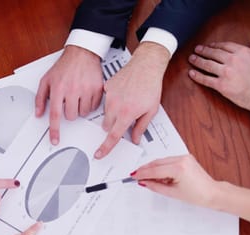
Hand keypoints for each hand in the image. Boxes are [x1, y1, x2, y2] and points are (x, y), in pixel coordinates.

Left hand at [35, 45, 103, 144]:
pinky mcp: (98, 88)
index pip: (55, 114)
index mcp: (59, 88)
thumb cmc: (64, 67)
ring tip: (77, 96)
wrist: (82, 53)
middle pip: (71, 116)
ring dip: (80, 109)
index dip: (55, 130)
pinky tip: (86, 94)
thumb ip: (40, 98)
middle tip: (69, 101)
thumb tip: (38, 113)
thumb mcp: (46, 80)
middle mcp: (72, 89)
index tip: (55, 139)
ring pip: (83, 113)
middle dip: (69, 112)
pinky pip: (94, 106)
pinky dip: (90, 104)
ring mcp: (86, 89)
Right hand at [95, 42, 169, 158]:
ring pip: (106, 113)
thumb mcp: (151, 110)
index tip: (99, 154)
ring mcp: (109, 96)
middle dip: (114, 126)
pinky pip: (105, 100)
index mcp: (126, 114)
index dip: (105, 147)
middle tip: (126, 117)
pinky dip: (112, 100)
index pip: (113, 136)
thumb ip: (141, 127)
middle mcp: (115, 106)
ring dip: (113, 113)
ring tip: (128, 102)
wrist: (146, 65)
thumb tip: (135, 139)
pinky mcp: (106, 88)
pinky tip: (123, 93)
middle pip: (107, 125)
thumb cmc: (151, 86)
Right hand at [131, 154, 218, 207]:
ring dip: (153, 168)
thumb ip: (155, 186)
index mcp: (178, 168)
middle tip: (137, 176)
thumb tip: (144, 182)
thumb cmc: (198, 195)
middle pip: (156, 163)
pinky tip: (158, 175)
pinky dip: (161, 166)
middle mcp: (181, 159)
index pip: (154, 170)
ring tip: (148, 178)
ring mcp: (184, 157)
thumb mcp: (172, 193)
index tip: (134, 176)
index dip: (142, 173)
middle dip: (145, 169)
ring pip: (161, 161)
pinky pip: (168, 160)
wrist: (212, 193)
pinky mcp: (185, 158)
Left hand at [188, 40, 249, 122]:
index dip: (215, 45)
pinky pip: (205, 80)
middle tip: (197, 50)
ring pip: (207, 65)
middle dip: (203, 51)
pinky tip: (191, 73)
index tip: (210, 45)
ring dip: (197, 61)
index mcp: (243, 52)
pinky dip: (197, 76)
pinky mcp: (221, 85)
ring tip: (191, 59)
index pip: (224, 45)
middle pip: (213, 53)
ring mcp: (225, 73)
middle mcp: (232, 60)